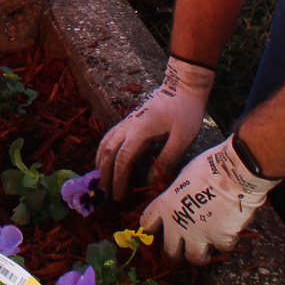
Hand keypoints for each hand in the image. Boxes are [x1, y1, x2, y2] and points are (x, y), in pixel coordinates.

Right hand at [92, 56, 214, 202]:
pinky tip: (104, 161)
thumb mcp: (183, 138)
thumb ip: (166, 160)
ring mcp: (126, 122)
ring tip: (100, 182)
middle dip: (104, 175)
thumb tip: (150, 181)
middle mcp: (128, 126)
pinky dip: (103, 152)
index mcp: (140, 131)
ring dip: (100, 164)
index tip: (117, 197)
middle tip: (103, 195)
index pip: (123, 159)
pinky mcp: (128, 121)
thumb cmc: (185, 112)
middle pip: (108, 153)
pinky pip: (109, 138)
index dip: (118, 180)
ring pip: (105, 144)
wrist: (181, 87)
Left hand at [140, 138, 277, 264]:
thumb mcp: (184, 177)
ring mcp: (199, 235)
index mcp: (165, 206)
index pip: (148, 225)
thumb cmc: (211, 167)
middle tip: (186, 246)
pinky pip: (222, 248)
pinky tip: (230, 230)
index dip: (153, 228)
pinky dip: (227, 241)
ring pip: (194, 258)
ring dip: (200, 254)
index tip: (159, 229)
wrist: (236, 172)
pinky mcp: (221, 239)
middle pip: (170, 251)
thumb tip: (181, 201)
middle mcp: (178, 224)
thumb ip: (178, 195)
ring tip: (207, 247)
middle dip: (177, 251)